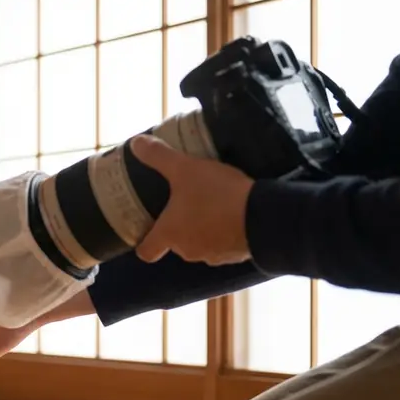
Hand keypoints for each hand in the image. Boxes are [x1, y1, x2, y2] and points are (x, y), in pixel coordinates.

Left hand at [129, 134, 255, 265]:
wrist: (264, 216)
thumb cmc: (216, 195)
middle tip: (184, 205)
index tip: (147, 230)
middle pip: (175, 244)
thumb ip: (160, 157)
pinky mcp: (236, 256)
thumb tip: (136, 143)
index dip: (145, 242)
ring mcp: (213, 256)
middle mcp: (187, 250)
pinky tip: (233, 215)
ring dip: (203, 230)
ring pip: (201, 244)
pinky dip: (225, 234)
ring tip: (211, 206)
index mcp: (170, 234)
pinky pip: (224, 246)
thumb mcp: (186, 169)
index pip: (147, 252)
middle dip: (178, 227)